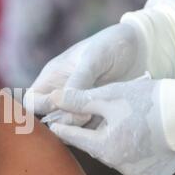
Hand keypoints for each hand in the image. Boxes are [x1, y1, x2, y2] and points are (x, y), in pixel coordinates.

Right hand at [24, 23, 144, 125]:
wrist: (142, 48)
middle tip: (84, 114)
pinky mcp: (95, 112)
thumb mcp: (93, 59)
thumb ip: (78, 82)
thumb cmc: (112, 45)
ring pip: (68, 125)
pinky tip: (108, 119)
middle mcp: (61, 93)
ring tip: (98, 114)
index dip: (42, 107)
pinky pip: (88, 127)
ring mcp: (78, 104)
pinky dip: (95, 128)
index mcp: (52, 77)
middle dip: (64, 121)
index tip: (63, 105)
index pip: (32, 101)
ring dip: (80, 126)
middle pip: (49, 117)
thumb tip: (63, 104)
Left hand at [48, 76, 174, 174]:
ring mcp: (139, 172)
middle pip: (95, 146)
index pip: (75, 138)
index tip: (51, 124)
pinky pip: (135, 161)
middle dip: (89, 133)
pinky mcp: (155, 173)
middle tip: (82, 122)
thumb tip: (53, 98)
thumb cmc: (150, 101)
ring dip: (111, 140)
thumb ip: (80, 99)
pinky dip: (131, 149)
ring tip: (115, 125)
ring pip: (114, 153)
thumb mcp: (111, 96)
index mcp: (106, 148)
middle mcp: (120, 165)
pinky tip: (136, 136)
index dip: (62, 128)